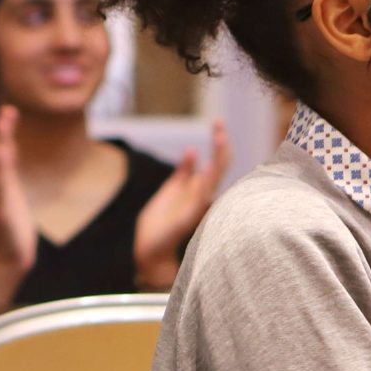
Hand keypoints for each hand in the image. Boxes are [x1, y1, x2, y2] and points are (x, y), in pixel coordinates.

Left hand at [133, 117, 227, 287]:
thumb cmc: (161, 222)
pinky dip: (205, 183)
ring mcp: (198, 206)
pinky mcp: (189, 218)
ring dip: (217, 159)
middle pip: (220, 166)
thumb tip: (193, 149)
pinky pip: (200, 199)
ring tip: (219, 138)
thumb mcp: (171, 189)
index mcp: (199, 188)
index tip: (218, 121)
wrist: (149, 248)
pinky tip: (208, 168)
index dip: (219, 142)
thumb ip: (184, 171)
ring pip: (214, 179)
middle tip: (219, 123)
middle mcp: (202, 196)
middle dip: (221, 145)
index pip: (217, 161)